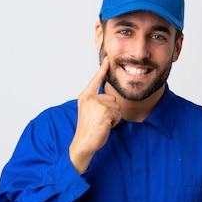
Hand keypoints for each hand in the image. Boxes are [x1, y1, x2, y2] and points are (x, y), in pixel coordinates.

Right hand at [69, 57, 121, 173]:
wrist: (83, 143)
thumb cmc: (87, 130)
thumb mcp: (89, 111)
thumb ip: (95, 102)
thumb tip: (108, 97)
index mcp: (85, 96)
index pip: (96, 80)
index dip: (103, 70)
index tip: (107, 59)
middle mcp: (90, 98)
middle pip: (113, 98)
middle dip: (111, 111)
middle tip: (100, 121)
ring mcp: (97, 104)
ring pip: (117, 107)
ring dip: (113, 117)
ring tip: (101, 124)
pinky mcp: (105, 112)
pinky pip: (118, 115)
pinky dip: (114, 122)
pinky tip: (104, 127)